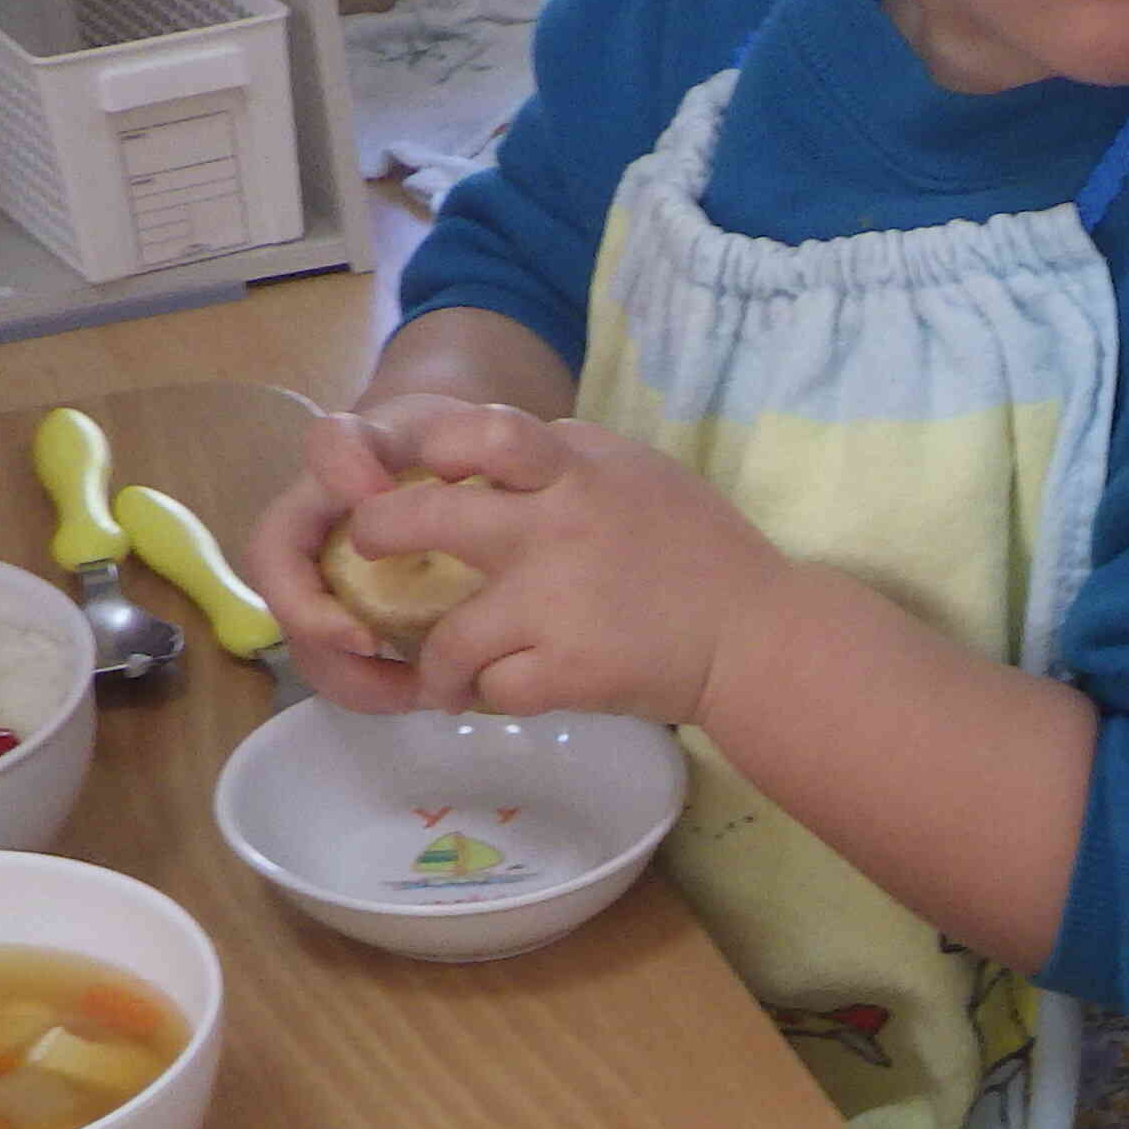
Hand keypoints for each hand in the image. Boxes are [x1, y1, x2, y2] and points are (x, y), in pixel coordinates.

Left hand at [256, 398, 779, 724]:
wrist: (759, 636)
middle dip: (379, 535)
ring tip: (438, 676)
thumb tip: (495, 451)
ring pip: (450, 636)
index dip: (433, 444)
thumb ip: (567, 457)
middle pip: (428, 521)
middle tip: (368, 552)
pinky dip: (488, 697)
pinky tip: (495, 697)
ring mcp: (556, 606)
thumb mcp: (639, 471)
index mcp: (576, 471)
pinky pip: (495, 689)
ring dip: (433, 662)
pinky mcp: (570, 672)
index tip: (422, 466)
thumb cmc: (702, 548)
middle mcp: (554, 531)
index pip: (484, 430)